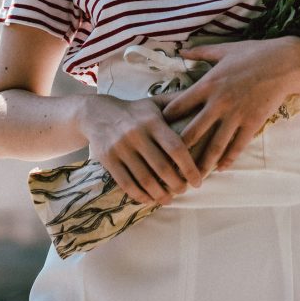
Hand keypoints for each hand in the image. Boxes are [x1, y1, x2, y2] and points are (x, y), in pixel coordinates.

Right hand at [80, 94, 201, 205]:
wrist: (96, 113)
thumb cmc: (135, 111)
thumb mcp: (155, 103)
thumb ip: (178, 103)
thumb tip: (203, 101)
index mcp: (152, 121)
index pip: (176, 147)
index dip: (189, 167)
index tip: (198, 181)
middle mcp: (136, 134)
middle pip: (162, 167)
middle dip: (176, 184)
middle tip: (184, 191)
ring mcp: (121, 148)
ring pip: (144, 179)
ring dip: (160, 194)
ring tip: (169, 199)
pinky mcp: (108, 160)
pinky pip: (127, 184)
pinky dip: (140, 195)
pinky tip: (150, 199)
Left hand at [162, 38, 299, 176]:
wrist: (284, 63)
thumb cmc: (253, 53)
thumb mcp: (224, 49)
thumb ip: (201, 52)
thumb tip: (182, 51)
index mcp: (208, 83)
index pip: (179, 105)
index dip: (166, 118)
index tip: (157, 129)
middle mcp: (219, 102)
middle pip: (192, 131)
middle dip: (179, 149)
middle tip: (168, 163)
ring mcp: (236, 115)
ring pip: (215, 145)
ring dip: (203, 163)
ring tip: (193, 177)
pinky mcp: (253, 123)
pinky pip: (238, 146)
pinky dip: (229, 159)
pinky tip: (221, 168)